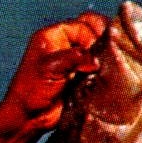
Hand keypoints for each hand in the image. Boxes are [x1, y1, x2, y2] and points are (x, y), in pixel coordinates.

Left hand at [0, 11, 108, 134]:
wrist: (28, 117)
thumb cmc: (32, 89)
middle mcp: (63, 44)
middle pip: (90, 31)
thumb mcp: (51, 68)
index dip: (92, 36)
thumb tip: (96, 60)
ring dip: (104, 55)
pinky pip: (95, 66)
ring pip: (95, 49)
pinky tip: (108, 73)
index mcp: (52, 35)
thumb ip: (75, 57)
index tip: (97, 53)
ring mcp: (71, 60)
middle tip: (113, 51)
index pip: (81, 25)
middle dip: (102, 39)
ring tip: (112, 63)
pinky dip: (102, 68)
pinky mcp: (78, 75)